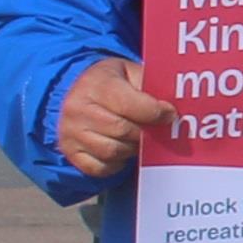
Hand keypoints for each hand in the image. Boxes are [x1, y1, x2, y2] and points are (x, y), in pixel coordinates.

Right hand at [55, 56, 175, 175]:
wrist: (78, 93)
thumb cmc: (114, 83)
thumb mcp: (132, 74)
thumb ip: (151, 88)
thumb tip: (172, 112)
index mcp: (95, 84)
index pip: (129, 104)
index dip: (155, 112)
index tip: (170, 115)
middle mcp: (77, 108)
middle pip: (123, 131)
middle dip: (146, 133)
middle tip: (155, 129)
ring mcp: (70, 132)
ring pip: (113, 152)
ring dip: (132, 148)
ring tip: (138, 138)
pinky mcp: (70, 152)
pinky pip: (100, 168)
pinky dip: (116, 163)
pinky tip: (122, 149)